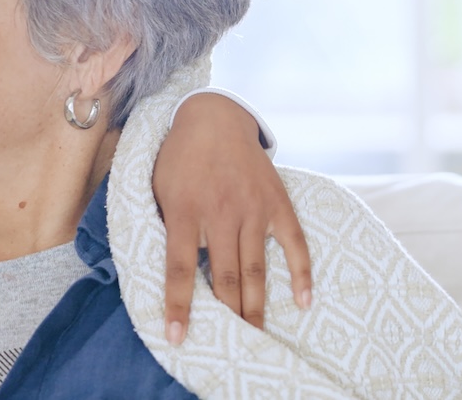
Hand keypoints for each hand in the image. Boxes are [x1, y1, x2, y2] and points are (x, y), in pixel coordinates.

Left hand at [152, 92, 312, 345]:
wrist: (213, 118)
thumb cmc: (179, 159)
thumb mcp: (159, 190)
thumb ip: (168, 228)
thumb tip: (173, 272)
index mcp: (185, 211)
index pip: (179, 268)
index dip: (178, 305)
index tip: (178, 335)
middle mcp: (221, 213)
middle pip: (224, 276)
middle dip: (226, 314)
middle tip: (231, 342)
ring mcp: (252, 209)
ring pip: (254, 268)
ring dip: (255, 305)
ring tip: (255, 333)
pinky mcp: (277, 203)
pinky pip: (294, 244)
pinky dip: (300, 274)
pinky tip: (302, 301)